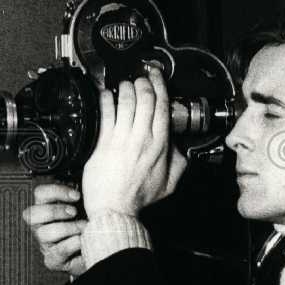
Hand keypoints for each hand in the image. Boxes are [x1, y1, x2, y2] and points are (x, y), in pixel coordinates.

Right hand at [21, 183, 87, 275]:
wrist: (99, 249)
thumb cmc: (90, 225)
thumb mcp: (86, 205)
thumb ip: (84, 192)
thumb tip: (92, 177)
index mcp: (47, 208)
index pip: (40, 194)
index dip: (56, 191)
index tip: (76, 195)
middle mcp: (42, 225)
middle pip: (32, 213)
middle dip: (55, 211)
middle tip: (74, 212)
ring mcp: (45, 243)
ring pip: (44, 233)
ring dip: (67, 228)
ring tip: (83, 227)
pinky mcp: (53, 260)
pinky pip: (56, 252)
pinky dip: (71, 245)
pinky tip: (82, 240)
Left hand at [81, 67, 187, 217]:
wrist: (114, 209)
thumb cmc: (138, 198)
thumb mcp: (169, 183)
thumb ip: (178, 163)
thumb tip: (181, 149)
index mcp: (159, 144)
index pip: (162, 107)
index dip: (159, 86)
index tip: (156, 76)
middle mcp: (141, 138)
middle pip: (145, 99)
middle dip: (143, 82)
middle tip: (140, 78)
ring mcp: (121, 139)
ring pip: (126, 102)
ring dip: (125, 88)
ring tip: (124, 84)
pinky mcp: (103, 142)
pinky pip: (105, 113)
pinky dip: (106, 99)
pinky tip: (106, 94)